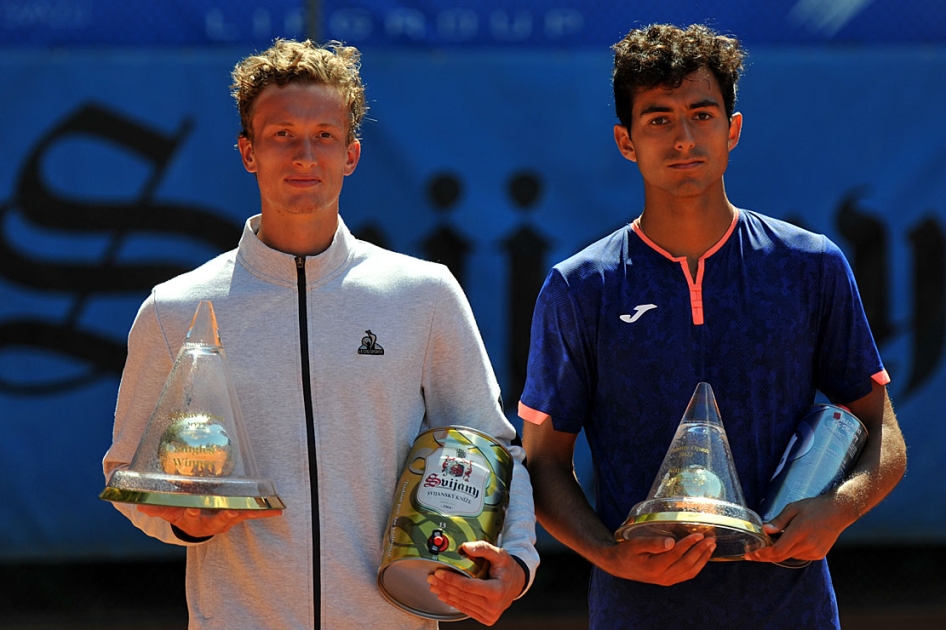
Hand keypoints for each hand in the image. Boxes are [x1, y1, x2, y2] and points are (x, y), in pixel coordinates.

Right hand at [137, 505, 282, 537]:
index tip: (190, 507)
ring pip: (240, 515)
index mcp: (193, 520)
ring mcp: (226, 520)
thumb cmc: (181, 513)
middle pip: (220, 519)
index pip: (189, 516)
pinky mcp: (238, 515)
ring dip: (252, 513)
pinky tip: (280, 510)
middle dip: (226, 514)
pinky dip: (265, 512)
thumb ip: (156, 507)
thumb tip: (139, 503)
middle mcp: (212, 523)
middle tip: (232, 511)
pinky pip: (252, 513)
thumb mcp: (168, 511)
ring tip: (267, 509)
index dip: (190, 512)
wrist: (196, 525)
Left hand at [426, 541, 525, 625]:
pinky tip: (444, 595)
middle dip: (444, 585)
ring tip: (434, 585)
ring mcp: (489, 614)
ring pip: (462, 604)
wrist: (517, 583)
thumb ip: (483, 548)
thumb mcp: (499, 554)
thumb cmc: (507, 568)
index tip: (439, 572)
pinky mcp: (486, 618)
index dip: (451, 579)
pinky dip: (453, 602)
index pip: (468, 586)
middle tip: (432, 577)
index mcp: (497, 591)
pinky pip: (465, 610)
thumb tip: (465, 547)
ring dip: (445, 594)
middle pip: (462, 595)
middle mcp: (493, 606)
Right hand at [601, 532, 714, 585]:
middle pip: (687, 564)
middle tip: (711, 539)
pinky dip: (698, 566)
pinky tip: (703, 557)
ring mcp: (666, 580)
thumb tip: (672, 542)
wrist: (618, 566)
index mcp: (654, 567)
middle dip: (701, 551)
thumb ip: (653, 543)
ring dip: (703, 559)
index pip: (677, 554)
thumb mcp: (635, 544)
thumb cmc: (625, 552)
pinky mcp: (668, 581)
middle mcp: (663, 577)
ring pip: (690, 571)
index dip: (689, 544)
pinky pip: (687, 575)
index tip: (699, 534)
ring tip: (711, 546)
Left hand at [745, 494, 854, 563]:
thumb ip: (778, 521)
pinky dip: (791, 551)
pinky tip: (790, 541)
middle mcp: (807, 545)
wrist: (838, 512)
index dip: (762, 554)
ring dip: (778, 552)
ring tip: (771, 543)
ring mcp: (814, 552)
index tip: (751, 554)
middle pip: (781, 557)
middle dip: (765, 556)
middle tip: (752, 554)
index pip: (777, 550)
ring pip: (789, 556)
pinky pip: (799, 556)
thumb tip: (765, 530)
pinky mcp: (819, 555)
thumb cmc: (814, 507)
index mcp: (799, 532)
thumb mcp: (793, 508)